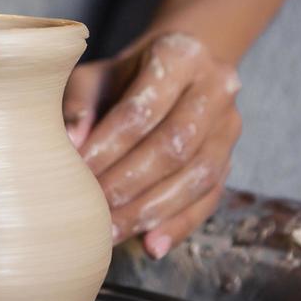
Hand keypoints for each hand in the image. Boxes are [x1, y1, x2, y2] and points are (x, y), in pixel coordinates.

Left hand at [64, 32, 241, 259]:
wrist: (172, 72)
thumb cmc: (122, 77)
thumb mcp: (95, 77)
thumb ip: (80, 105)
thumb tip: (69, 145)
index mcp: (180, 55)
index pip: (142, 109)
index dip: (109, 145)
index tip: (77, 171)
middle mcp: (216, 88)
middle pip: (175, 145)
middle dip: (130, 183)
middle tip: (92, 210)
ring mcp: (229, 127)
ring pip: (198, 177)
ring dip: (152, 210)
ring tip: (112, 232)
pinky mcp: (231, 160)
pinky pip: (209, 200)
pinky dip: (179, 225)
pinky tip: (151, 245)